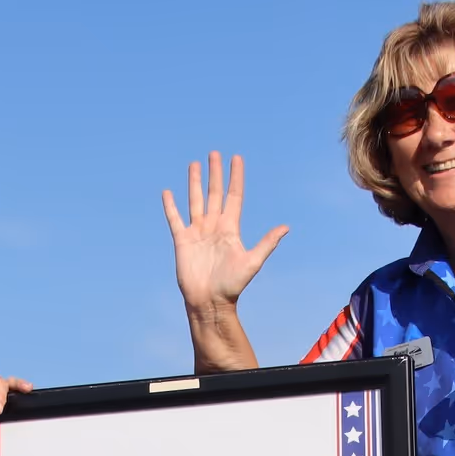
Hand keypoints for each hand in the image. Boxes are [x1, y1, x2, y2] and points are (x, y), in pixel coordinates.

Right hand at [161, 151, 288, 315]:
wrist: (209, 302)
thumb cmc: (232, 286)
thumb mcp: (252, 262)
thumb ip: (266, 243)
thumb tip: (286, 227)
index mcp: (230, 229)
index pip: (234, 196)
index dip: (235, 177)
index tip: (236, 158)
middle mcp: (214, 226)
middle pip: (215, 193)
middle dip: (215, 173)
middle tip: (214, 153)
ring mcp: (198, 232)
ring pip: (195, 201)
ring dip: (194, 182)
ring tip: (194, 164)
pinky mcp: (182, 241)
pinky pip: (175, 219)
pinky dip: (171, 206)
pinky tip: (168, 192)